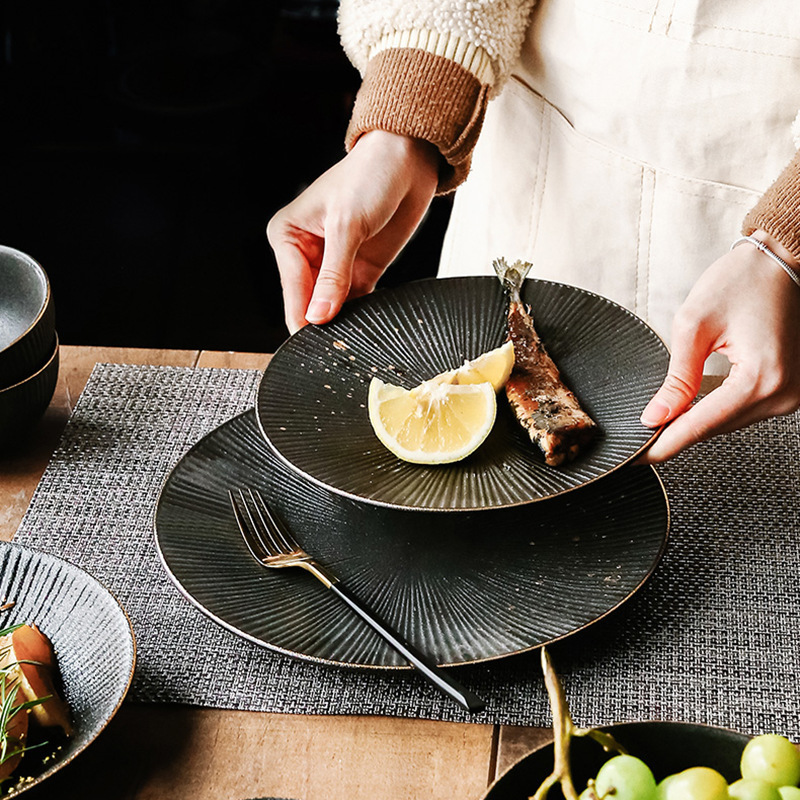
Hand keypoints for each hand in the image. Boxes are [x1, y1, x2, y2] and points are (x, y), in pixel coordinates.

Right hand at [267, 130, 439, 332]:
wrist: (407, 161)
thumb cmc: (369, 176)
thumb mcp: (347, 226)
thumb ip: (334, 275)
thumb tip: (318, 315)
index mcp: (287, 236)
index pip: (291, 289)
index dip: (303, 317)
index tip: (313, 342)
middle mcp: (306, 253)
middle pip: (308, 303)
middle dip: (322, 323)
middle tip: (335, 342)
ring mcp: (334, 264)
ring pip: (331, 307)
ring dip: (342, 321)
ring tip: (353, 335)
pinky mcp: (360, 271)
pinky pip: (356, 302)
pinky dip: (361, 314)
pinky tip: (368, 323)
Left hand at [639, 230, 799, 462]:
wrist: (782, 260)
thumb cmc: (743, 281)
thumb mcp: (694, 325)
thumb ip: (676, 378)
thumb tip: (655, 416)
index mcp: (761, 378)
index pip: (701, 425)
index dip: (664, 443)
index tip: (636, 456)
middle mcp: (783, 393)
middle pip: (715, 429)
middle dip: (675, 434)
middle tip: (639, 439)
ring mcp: (791, 394)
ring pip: (729, 423)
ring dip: (695, 423)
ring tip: (659, 422)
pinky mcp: (789, 388)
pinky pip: (744, 409)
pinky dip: (716, 410)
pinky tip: (690, 408)